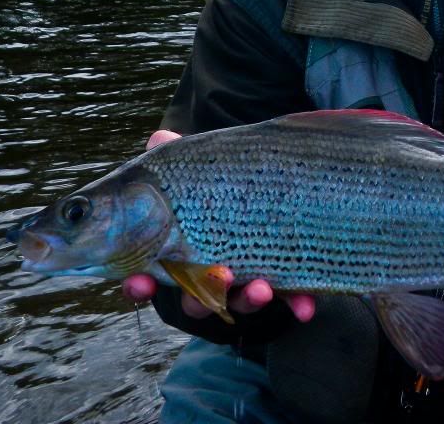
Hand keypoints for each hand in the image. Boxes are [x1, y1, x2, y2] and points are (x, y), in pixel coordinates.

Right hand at [121, 129, 315, 323]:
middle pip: (194, 299)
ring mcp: (241, 283)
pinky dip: (295, 304)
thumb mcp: (195, 168)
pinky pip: (286, 300)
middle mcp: (204, 277)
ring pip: (238, 301)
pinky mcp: (277, 283)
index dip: (138, 283)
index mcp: (173, 253)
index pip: (145, 276)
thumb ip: (176, 157)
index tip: (139, 280)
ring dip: (249, 300)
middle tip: (221, 277)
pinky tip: (305, 306)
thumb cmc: (212, 184)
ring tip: (262, 288)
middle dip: (202, 297)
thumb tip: (160, 137)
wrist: (264, 184)